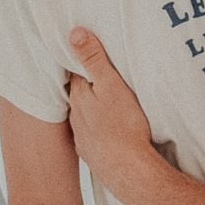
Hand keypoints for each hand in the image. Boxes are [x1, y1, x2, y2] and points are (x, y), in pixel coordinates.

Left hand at [66, 29, 158, 204]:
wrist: (129, 170)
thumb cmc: (125, 127)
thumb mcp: (112, 86)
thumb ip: (94, 60)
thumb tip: (75, 33)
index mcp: (80, 96)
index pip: (75, 73)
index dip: (82, 63)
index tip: (89, 55)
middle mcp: (75, 116)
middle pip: (77, 94)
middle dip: (86, 85)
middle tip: (100, 76)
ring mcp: (82, 136)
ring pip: (83, 115)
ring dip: (91, 108)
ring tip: (105, 102)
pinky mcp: (91, 153)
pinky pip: (90, 135)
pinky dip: (97, 129)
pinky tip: (107, 129)